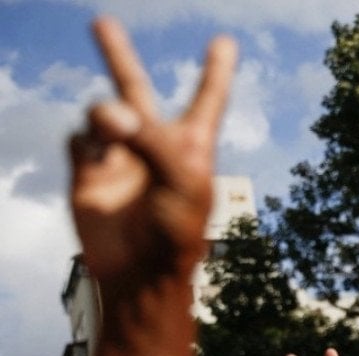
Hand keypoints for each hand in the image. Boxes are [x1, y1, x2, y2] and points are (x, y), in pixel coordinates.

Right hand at [70, 18, 235, 282]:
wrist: (140, 272)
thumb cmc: (176, 234)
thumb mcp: (183, 183)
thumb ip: (154, 141)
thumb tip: (114, 111)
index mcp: (192, 147)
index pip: (207, 100)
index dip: (216, 73)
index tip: (224, 43)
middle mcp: (153, 145)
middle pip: (134, 88)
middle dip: (117, 55)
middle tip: (101, 21)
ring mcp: (118, 155)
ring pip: (103, 111)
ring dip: (107, 114)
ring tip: (116, 130)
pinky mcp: (87, 171)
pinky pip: (78, 138)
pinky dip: (87, 140)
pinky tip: (98, 156)